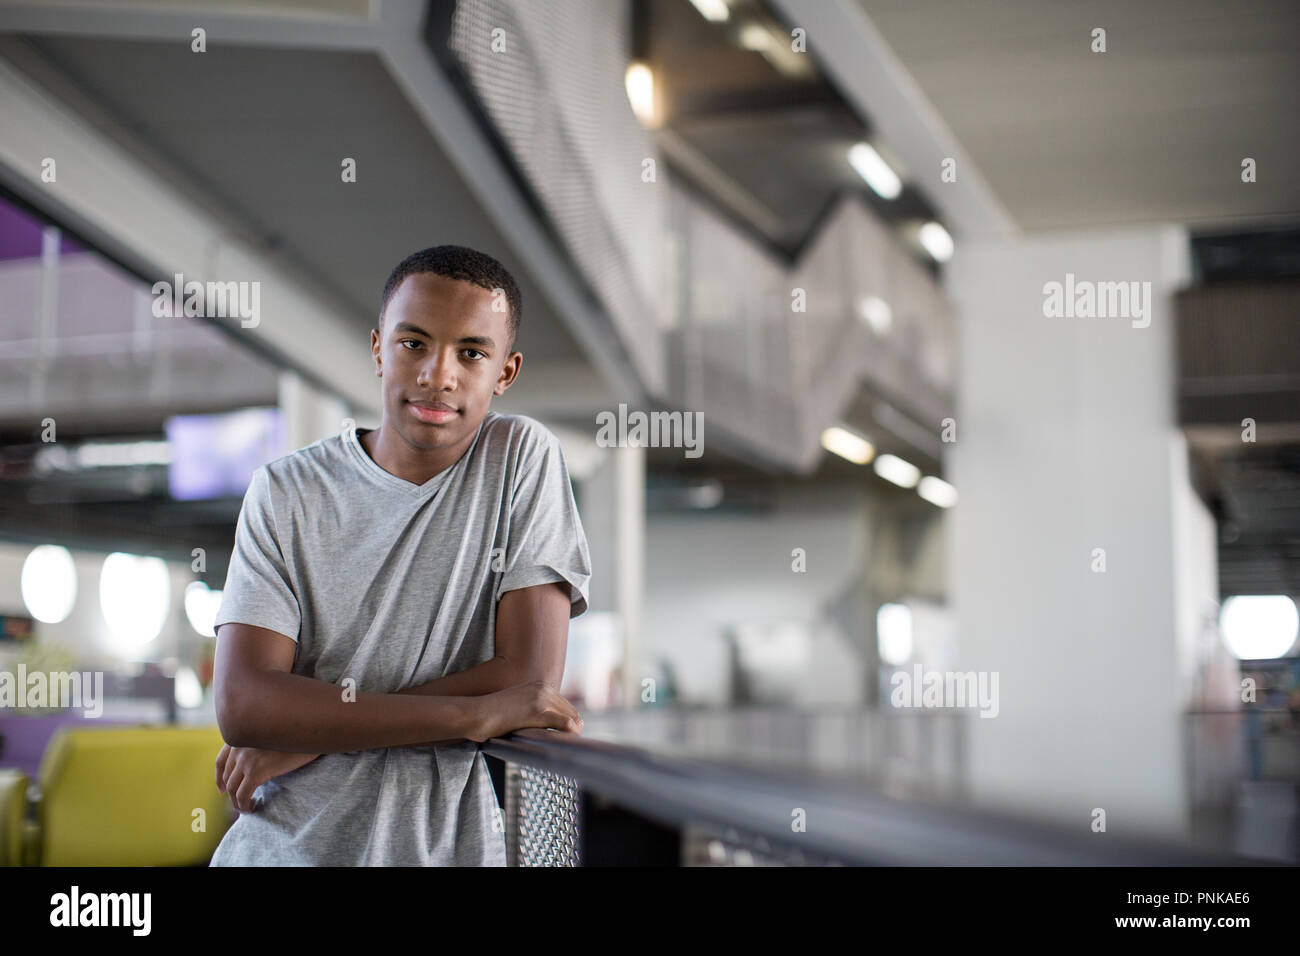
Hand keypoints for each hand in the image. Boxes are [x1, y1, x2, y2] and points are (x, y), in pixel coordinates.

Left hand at [216, 744, 319, 812]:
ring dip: (237, 802)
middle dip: (231, 793)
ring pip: (233, 788)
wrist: (309, 735)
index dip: (220, 778)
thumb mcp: (270, 739)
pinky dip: (244, 805)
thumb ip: (256, 748)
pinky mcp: (256, 771)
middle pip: (227, 776)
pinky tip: (253, 808)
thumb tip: (250, 771)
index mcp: (241, 737)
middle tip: (239, 803)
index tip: (222, 789)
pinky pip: (243, 795)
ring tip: (247, 808)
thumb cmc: (295, 737)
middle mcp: (239, 746)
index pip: (221, 760)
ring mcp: (246, 759)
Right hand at [467, 680, 582, 742]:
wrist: (475, 714)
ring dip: (572, 734)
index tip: (568, 738)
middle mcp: (544, 688)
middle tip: (569, 746)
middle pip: (573, 712)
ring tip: (567, 748)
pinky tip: (566, 744)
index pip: (567, 707)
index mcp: (540, 685)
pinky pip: (565, 724)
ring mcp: (541, 697)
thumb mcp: (517, 707)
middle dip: (573, 729)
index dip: (570, 724)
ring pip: (572, 719)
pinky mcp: (538, 710)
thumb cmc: (491, 716)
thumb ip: (534, 712)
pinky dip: (570, 735)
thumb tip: (551, 729)